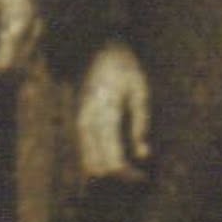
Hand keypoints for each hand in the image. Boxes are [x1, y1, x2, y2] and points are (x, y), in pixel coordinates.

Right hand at [77, 42, 150, 180]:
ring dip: (108, 168)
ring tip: (129, 164)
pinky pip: (84, 150)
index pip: (113, 160)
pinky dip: (99, 158)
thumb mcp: (140, 90)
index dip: (129, 175)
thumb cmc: (122, 65)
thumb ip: (141, 123)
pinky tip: (116, 151)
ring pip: (88, 161)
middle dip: (119, 175)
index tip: (144, 175)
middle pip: (99, 167)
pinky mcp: (77, 119)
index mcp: (106, 114)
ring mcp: (79, 121)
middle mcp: (88, 122)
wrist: (93, 46)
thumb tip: (143, 154)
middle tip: (139, 172)